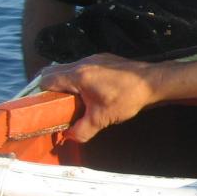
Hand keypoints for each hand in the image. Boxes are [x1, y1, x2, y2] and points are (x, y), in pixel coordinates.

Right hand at [40, 54, 157, 142]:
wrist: (154, 81)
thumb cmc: (128, 97)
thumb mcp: (102, 118)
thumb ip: (83, 130)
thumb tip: (70, 138)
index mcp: (78, 75)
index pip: (46, 80)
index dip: (42, 93)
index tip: (46, 105)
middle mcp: (83, 62)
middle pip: (54, 71)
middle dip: (52, 88)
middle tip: (57, 104)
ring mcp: (95, 58)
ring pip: (69, 68)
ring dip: (67, 82)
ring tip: (74, 99)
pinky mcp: (105, 58)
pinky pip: (84, 66)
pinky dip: (81, 77)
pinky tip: (91, 91)